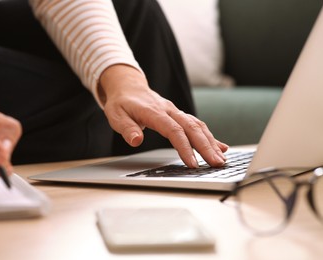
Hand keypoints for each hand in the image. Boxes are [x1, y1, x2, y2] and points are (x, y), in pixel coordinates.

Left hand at [99, 65, 227, 167]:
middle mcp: (169, 110)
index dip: (185, 147)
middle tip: (216, 164)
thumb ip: (127, 128)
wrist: (128, 86)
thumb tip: (136, 140)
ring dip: (211, 142)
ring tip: (221, 159)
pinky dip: (209, 136)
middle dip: (206, 147)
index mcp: (154, 112)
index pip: (174, 130)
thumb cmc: (122, 103)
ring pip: (197, 126)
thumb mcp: (116, 115)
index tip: (192, 164)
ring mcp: (175, 111)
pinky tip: (220, 147)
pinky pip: (197, 124)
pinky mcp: (178, 114)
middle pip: (192, 128)